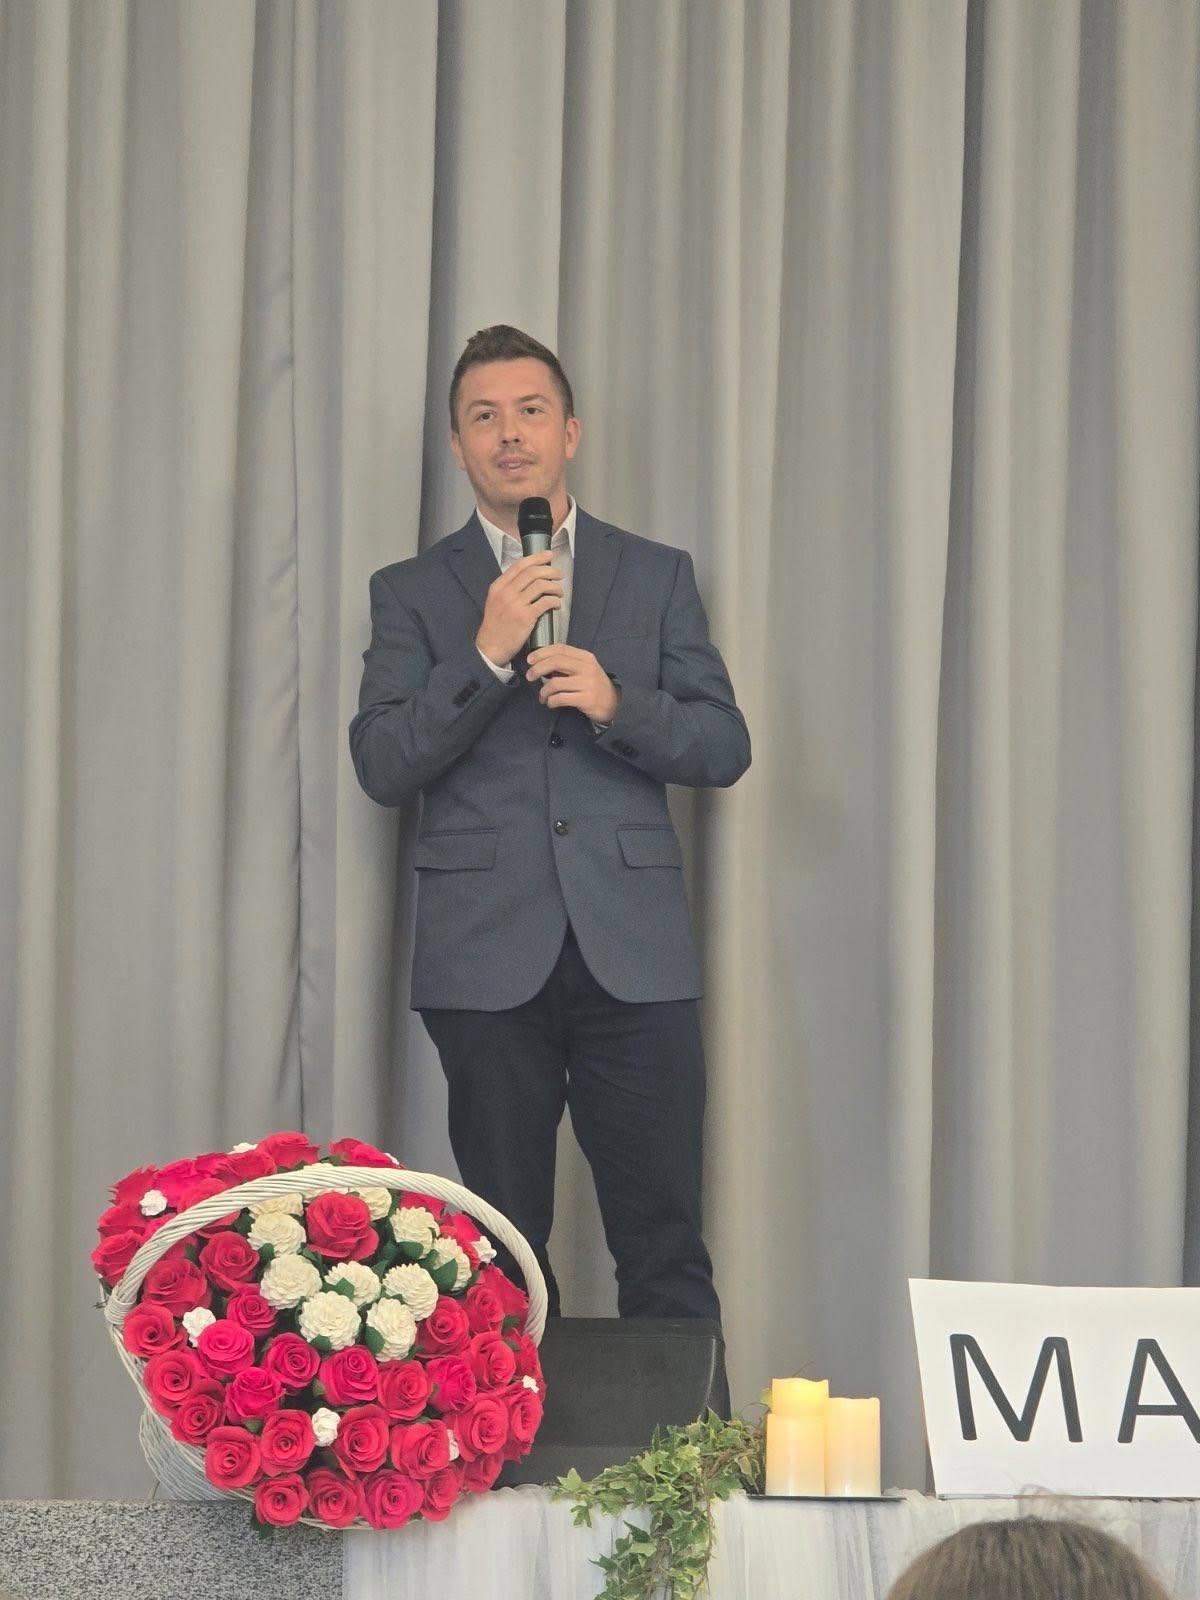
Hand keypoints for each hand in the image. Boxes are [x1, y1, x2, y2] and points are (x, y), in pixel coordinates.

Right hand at [475, 551, 562, 666]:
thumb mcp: (495, 601)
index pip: (520, 565)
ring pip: (541, 585)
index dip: (537, 558)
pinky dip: (555, 601)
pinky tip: (557, 604)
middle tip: (558, 575)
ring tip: (559, 591)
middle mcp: (506, 593)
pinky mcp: (525, 618)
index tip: (549, 555)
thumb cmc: (496, 625)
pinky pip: (545, 602)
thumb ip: (509, 589)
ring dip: (555, 586)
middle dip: (550, 571)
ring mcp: (515, 605)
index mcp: (498, 586)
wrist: (490, 647)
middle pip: (533, 572)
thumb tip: (530, 576)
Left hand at [526, 645, 620, 722]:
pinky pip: (560, 698)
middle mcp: (587, 668)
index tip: (530, 660)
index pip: (560, 649)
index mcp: (585, 657)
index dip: (542, 653)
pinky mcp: (586, 699)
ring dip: (543, 691)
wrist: (613, 703)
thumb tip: (541, 663)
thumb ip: (566, 664)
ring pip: (555, 683)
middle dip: (538, 669)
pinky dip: (551, 701)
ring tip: (543, 696)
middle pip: (556, 662)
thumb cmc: (593, 685)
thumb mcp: (584, 669)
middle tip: (529, 677)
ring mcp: (587, 684)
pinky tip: (550, 703)